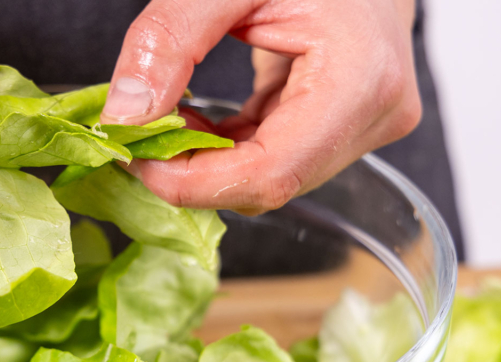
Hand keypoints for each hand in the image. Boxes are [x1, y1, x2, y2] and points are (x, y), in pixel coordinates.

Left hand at [100, 0, 420, 214]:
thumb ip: (170, 38)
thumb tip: (126, 114)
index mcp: (360, 81)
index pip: (269, 174)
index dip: (194, 183)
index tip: (137, 160)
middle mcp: (374, 114)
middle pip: (269, 184)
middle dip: (194, 171)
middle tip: (138, 135)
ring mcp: (365, 121)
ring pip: (268, 177)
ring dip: (206, 160)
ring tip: (164, 117)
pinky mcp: (346, 121)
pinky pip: (275, 156)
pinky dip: (226, 146)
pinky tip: (193, 116)